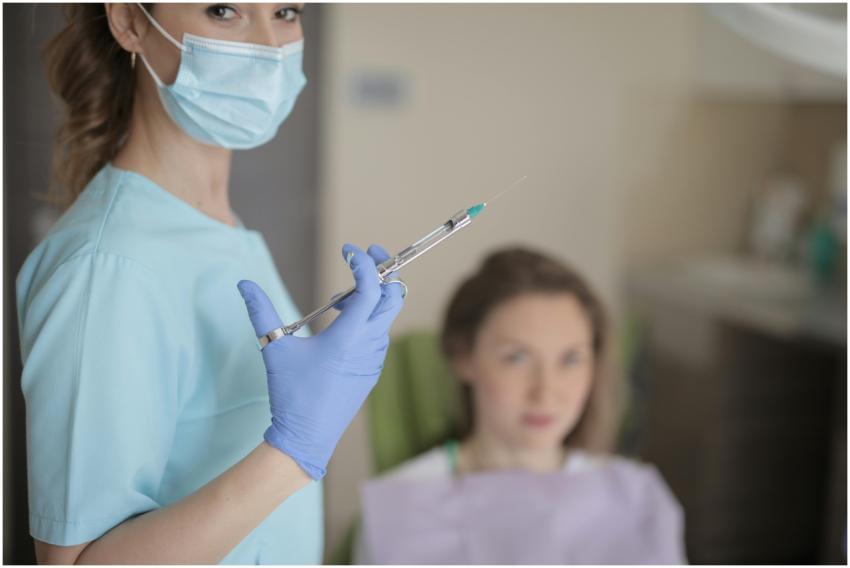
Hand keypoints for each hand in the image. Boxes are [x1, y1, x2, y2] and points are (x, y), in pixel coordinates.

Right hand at [238, 244, 404, 478]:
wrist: (307, 438)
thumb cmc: (291, 393)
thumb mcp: (273, 348)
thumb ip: (260, 311)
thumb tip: (243, 283)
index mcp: (349, 337)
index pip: (371, 288)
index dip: (364, 263)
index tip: (348, 250)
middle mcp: (369, 345)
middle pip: (395, 297)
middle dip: (386, 270)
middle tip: (368, 255)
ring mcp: (375, 358)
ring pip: (387, 316)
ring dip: (373, 297)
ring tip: (340, 299)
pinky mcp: (372, 369)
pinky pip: (379, 334)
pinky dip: (368, 318)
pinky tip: (341, 324)